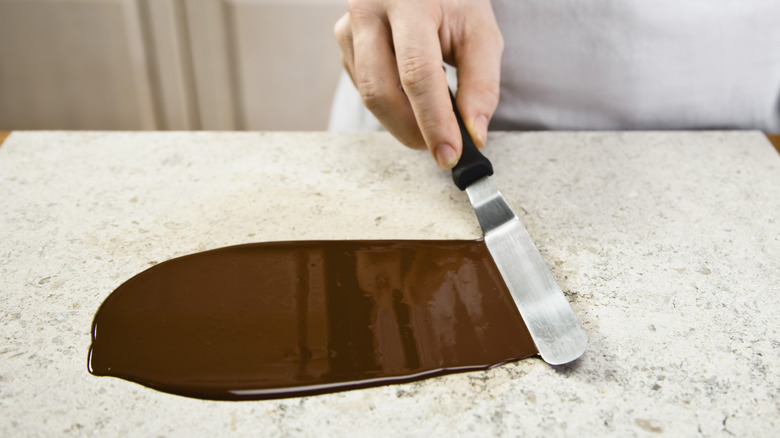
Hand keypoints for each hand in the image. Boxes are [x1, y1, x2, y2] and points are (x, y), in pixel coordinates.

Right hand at [334, 0, 502, 168]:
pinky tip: (411, 92)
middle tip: (441, 148)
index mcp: (408, 1)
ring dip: (402, 121)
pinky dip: (392, 103)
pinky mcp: (343, 43)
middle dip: (412, 131)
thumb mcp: (480, 33)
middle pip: (380, 92)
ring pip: (368, 96)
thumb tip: (473, 135)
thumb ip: (482, 84)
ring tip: (432, 118)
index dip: (433, 121)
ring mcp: (348, 27)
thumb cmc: (453, 1)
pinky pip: (364, 89)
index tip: (448, 155)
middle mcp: (368, 9)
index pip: (417, 73)